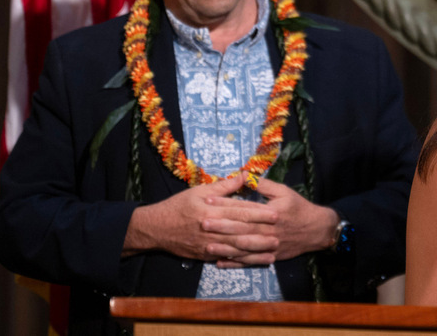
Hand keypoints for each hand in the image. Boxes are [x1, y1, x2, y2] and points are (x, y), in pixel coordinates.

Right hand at [123, 174, 279, 266]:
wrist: (156, 228)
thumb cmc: (178, 206)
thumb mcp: (199, 191)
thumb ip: (224, 186)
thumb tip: (244, 176)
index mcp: (211, 210)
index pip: (239, 211)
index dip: (258, 213)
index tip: (275, 213)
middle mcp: (212, 229)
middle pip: (241, 231)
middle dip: (262, 233)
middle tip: (280, 233)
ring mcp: (209, 244)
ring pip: (236, 248)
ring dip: (256, 250)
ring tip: (273, 250)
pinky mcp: (206, 255)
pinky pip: (227, 258)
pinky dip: (242, 260)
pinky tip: (255, 261)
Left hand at [202, 173, 339, 266]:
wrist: (316, 229)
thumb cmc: (298, 207)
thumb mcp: (283, 191)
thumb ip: (263, 184)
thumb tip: (245, 175)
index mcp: (270, 212)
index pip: (244, 208)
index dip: (225, 204)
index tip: (208, 200)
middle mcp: (268, 230)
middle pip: (242, 229)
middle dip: (221, 226)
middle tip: (202, 223)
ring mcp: (268, 246)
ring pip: (244, 249)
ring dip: (225, 248)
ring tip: (207, 245)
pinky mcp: (270, 257)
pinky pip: (250, 262)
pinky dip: (235, 263)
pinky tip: (220, 262)